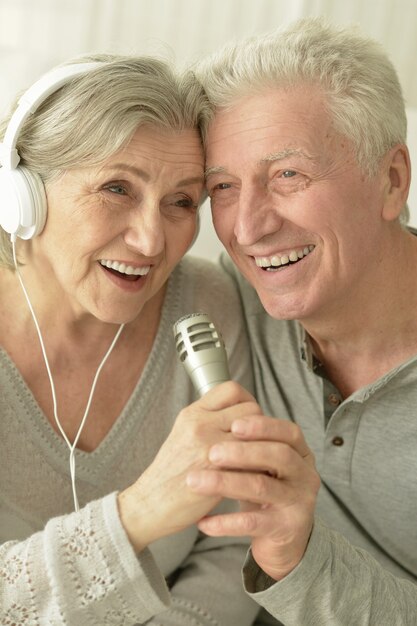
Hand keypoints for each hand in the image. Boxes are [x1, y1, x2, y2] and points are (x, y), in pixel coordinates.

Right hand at [117, 382, 261, 552]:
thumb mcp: (183, 434)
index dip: (246, 400)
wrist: (151, 504)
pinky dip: (259, 471)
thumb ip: (209, 420)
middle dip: (260, 426)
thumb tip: (242, 414)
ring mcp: (209, 447)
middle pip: (251, 409)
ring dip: (263, 449)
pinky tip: (254, 478)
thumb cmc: (171, 472)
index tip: (249, 417)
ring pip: (257, 436)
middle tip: (257, 443)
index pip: (231, 389)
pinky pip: (253, 463)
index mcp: (193, 413)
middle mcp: (200, 424)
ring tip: (259, 461)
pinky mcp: (218, 472)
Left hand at [186, 415, 319, 580]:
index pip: (289, 432)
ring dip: (226, 483)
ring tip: (196, 481)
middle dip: (243, 451)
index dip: (263, 426)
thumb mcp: (263, 465)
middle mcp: (305, 475)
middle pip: (279, 455)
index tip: (234, 424)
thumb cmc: (266, 490)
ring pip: (262, 487)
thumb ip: (251, 444)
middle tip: (212, 452)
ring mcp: (299, 503)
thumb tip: (222, 417)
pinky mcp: (287, 528)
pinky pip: (253, 523)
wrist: (283, 539)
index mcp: (301, 453)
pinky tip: (203, 521)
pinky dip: (226, 522)